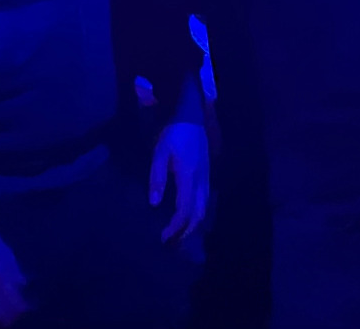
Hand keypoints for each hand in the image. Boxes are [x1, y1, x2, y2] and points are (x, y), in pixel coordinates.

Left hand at [149, 120, 210, 243]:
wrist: (192, 116)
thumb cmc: (173, 133)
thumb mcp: (160, 153)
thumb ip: (157, 178)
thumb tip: (153, 203)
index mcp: (188, 177)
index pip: (184, 210)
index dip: (176, 226)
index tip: (164, 237)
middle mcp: (201, 181)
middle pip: (197, 214)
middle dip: (186, 231)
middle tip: (171, 243)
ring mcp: (206, 178)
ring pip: (203, 209)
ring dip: (192, 225)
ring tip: (179, 234)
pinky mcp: (206, 174)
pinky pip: (204, 201)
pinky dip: (196, 214)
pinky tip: (187, 216)